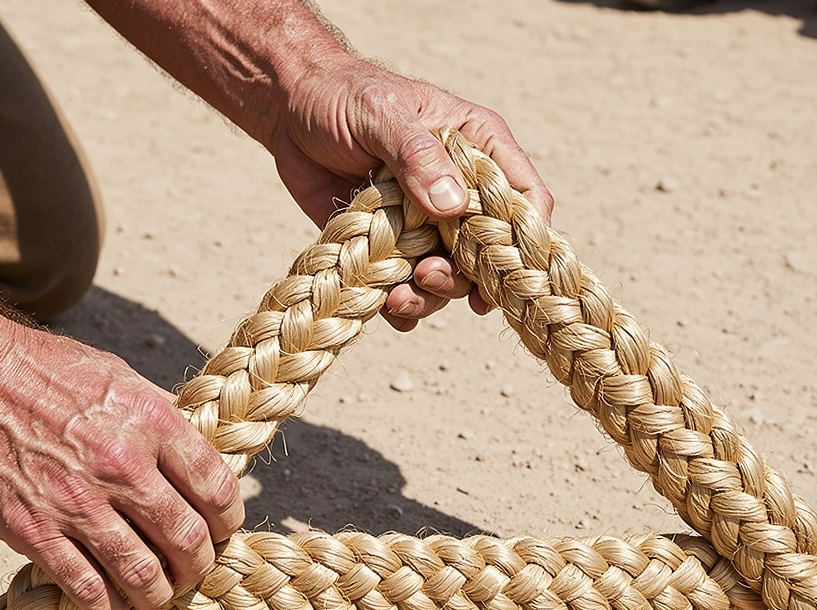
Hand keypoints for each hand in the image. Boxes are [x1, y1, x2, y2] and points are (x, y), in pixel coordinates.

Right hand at [0, 320, 243, 609]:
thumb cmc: (43, 369)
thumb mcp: (120, 377)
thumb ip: (160, 416)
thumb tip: (196, 448)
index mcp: (151, 422)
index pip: (215, 487)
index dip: (227, 519)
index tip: (223, 529)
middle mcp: (122, 465)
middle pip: (186, 538)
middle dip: (199, 565)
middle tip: (196, 571)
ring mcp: (77, 502)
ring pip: (142, 573)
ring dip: (160, 596)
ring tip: (161, 599)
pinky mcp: (34, 530)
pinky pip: (85, 586)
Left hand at [267, 54, 553, 330]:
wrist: (290, 110)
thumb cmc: (342, 96)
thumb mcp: (381, 115)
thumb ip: (417, 156)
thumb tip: (452, 204)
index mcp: (477, 148)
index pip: (525, 196)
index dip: (526, 238)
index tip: (507, 270)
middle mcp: (460, 190)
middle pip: (489, 251)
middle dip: (465, 277)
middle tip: (426, 276)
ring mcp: (428, 223)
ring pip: (451, 275)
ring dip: (430, 295)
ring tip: (397, 298)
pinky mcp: (393, 245)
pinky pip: (410, 286)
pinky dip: (402, 304)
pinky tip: (385, 305)